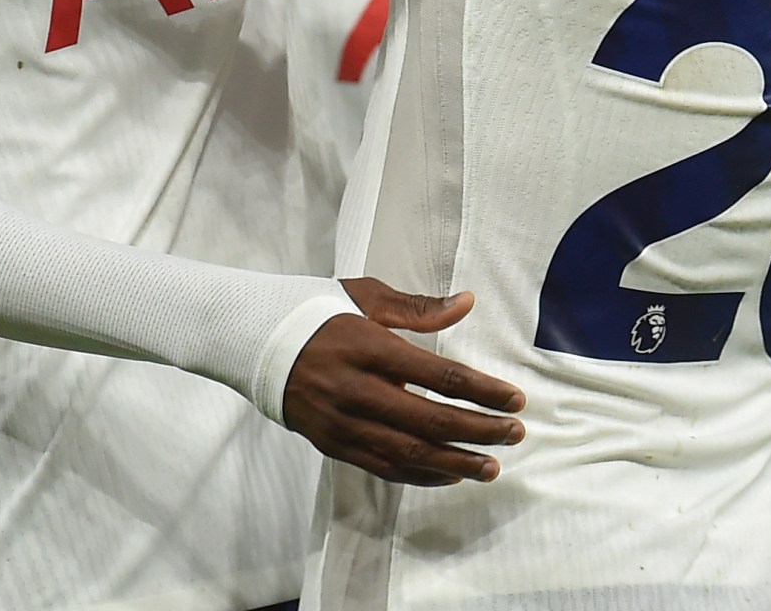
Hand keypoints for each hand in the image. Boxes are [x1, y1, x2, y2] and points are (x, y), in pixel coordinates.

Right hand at [282, 277, 525, 486]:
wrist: (255, 344)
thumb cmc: (317, 312)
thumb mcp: (365, 296)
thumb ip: (418, 307)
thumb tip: (467, 302)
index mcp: (370, 347)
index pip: (439, 377)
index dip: (483, 391)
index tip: (515, 398)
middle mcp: (357, 390)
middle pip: (430, 421)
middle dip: (480, 431)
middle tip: (516, 433)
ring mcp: (344, 422)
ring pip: (408, 453)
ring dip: (455, 463)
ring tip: (491, 467)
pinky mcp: (333, 443)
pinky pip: (383, 467)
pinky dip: (420, 474)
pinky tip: (449, 474)